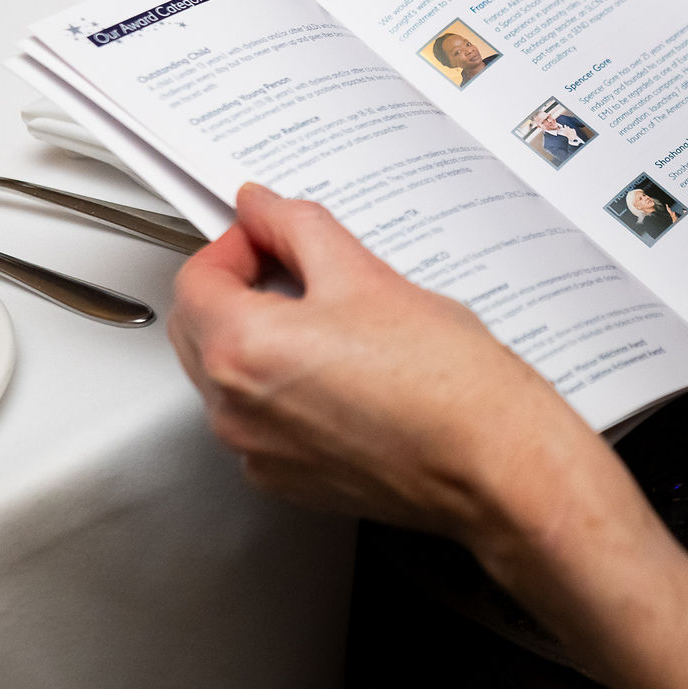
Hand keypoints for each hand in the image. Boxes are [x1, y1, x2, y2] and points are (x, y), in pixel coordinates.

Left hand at [168, 185, 599, 541]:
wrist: (490, 460)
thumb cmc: (444, 381)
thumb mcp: (365, 274)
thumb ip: (296, 228)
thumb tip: (263, 208)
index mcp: (243, 349)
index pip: (197, 279)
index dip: (234, 245)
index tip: (268, 235)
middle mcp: (234, 410)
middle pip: (198, 330)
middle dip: (235, 291)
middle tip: (293, 268)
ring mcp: (258, 452)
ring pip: (226, 378)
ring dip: (255, 340)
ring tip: (328, 321)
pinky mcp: (287, 480)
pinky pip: (258, 421)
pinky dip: (279, 390)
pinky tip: (338, 372)